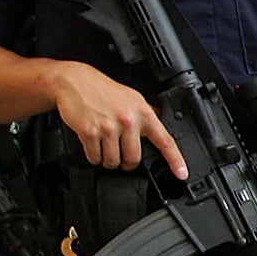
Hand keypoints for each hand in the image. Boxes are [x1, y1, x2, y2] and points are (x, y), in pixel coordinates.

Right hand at [51, 63, 187, 176]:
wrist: (74, 81)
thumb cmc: (103, 90)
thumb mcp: (132, 98)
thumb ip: (146, 114)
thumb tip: (161, 127)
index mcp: (143, 112)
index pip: (165, 140)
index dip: (175, 160)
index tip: (182, 174)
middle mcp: (128, 120)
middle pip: (133, 159)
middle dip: (126, 162)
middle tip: (121, 155)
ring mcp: (109, 127)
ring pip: (112, 162)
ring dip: (108, 160)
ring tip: (105, 146)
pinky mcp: (90, 132)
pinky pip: (94, 158)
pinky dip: (93, 156)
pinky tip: (93, 145)